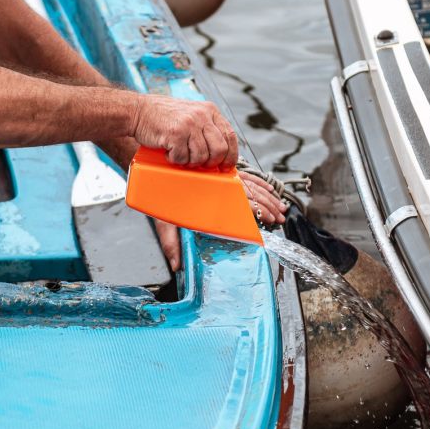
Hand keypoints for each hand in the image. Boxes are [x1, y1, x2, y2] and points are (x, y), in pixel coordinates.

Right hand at [131, 95, 238, 169]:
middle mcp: (202, 115)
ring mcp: (189, 124)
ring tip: (180, 156)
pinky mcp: (176, 133)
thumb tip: (222, 156)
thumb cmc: (164, 118)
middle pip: (220, 149)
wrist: (138, 111)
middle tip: (200, 165)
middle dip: (211, 163)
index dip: (230, 155)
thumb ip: (207, 129)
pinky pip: (183, 158)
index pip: (230, 136)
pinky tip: (168, 153)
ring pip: (201, 157)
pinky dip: (175, 161)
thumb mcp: (192, 115)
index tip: (225, 167)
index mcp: (210, 110)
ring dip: (190, 163)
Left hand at [153, 174, 286, 272]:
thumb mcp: (162, 218)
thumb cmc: (155, 193)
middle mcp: (218, 183)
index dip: (258, 211)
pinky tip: (268, 188)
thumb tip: (176, 266)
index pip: (240, 201)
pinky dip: (257, 182)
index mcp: (210, 195)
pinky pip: (242, 175)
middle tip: (281, 216)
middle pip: (249, 193)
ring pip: (249, 184)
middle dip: (267, 205)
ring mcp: (219, 175)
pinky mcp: (218, 171)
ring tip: (280, 205)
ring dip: (266, 195)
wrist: (148, 161)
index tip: (271, 219)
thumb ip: (171, 242)